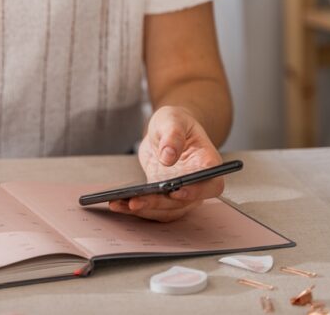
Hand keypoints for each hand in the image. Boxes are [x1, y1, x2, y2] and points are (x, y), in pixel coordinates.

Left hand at [109, 106, 223, 221]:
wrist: (167, 130)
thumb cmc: (176, 123)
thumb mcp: (172, 120)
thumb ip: (173, 134)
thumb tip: (169, 156)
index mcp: (206, 161)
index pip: (211, 183)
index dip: (196, 191)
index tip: (176, 191)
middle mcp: (197, 182)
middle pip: (185, 202)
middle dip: (160, 204)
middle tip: (136, 201)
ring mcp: (182, 192)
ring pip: (168, 210)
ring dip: (145, 210)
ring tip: (120, 204)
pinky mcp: (165, 196)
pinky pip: (154, 208)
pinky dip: (137, 209)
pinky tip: (118, 203)